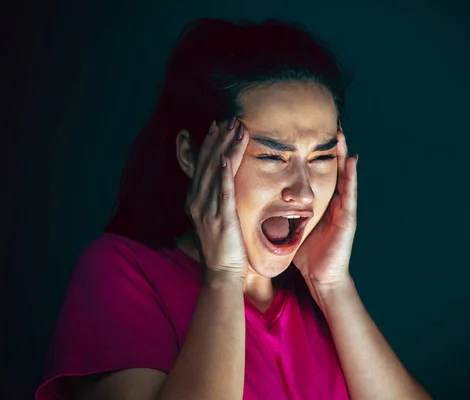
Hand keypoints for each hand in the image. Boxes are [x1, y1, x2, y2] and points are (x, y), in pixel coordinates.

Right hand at [185, 117, 249, 280]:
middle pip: (207, 163)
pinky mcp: (221, 218)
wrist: (222, 272)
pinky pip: (222, 190)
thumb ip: (217, 199)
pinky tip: (227, 156)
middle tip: (229, 118)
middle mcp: (197, 201)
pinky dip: (224, 172)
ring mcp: (207, 209)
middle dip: (218, 139)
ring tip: (236, 128)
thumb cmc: (223, 246)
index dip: (210, 143)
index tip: (218, 125)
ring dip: (225, 148)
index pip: (201, 164)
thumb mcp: (215, 217)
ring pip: (215, 171)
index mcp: (195, 199)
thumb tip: (224, 183)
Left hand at [293, 131, 358, 289]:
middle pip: (334, 170)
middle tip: (330, 126)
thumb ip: (283, 215)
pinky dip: (352, 176)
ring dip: (344, 155)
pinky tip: (352, 160)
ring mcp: (344, 209)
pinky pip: (350, 193)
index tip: (308, 136)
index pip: (318, 175)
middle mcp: (335, 203)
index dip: (315, 156)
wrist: (321, 278)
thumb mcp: (293, 228)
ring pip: (345, 176)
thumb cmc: (308, 256)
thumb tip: (261, 205)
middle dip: (332, 149)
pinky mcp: (348, 218)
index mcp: (321, 205)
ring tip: (341, 135)